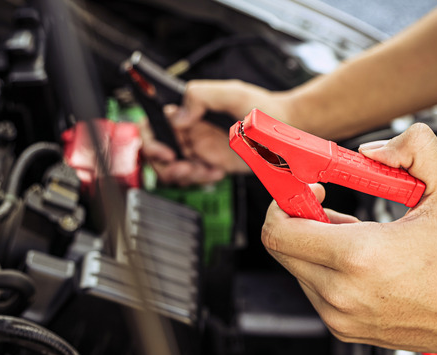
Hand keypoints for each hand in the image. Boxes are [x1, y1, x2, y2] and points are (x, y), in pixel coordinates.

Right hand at [142, 79, 291, 185]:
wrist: (284, 128)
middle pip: (158, 151)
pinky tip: (217, 171)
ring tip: (204, 170)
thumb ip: (201, 95)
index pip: (154, 122)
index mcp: (188, 109)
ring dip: (184, 174)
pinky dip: (201, 178)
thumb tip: (177, 115)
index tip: (166, 151)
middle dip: (164, 165)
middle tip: (184, 167)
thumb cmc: (262, 107)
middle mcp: (189, 128)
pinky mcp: (211, 163)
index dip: (151, 139)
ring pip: (174, 168)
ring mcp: (199, 147)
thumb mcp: (233, 94)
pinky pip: (195, 176)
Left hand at [261, 124, 436, 354]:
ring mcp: (339, 316)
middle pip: (281, 249)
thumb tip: (371, 151)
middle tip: (328, 206)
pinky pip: (313, 289)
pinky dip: (325, 269)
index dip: (284, 202)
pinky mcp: (343, 329)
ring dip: (314, 246)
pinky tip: (360, 262)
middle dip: (298, 220)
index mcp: (359, 257)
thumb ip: (414, 149)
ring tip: (356, 238)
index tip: (310, 189)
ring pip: (296, 268)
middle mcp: (342, 292)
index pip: (279, 231)